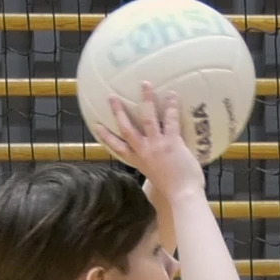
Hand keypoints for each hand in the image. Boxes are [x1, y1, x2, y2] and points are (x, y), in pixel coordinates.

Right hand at [93, 82, 204, 201]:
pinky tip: (172, 94)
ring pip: (146, 118)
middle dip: (118, 111)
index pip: (117, 147)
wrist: (183, 196)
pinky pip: (170, 120)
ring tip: (144, 84)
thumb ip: (155, 167)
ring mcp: (156, 145)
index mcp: (138, 162)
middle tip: (111, 97)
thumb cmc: (174, 191)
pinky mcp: (171, 142)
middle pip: (126, 128)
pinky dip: (171, 106)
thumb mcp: (156, 178)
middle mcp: (143, 151)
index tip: (96, 126)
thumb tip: (160, 164)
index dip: (105, 136)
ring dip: (145, 100)